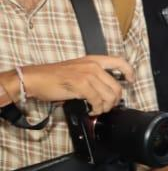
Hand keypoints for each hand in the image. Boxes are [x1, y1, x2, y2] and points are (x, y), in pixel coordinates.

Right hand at [20, 55, 134, 112]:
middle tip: (107, 106)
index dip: (129, 72)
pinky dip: (96, 110)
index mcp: (93, 60)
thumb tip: (105, 89)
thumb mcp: (77, 70)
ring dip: (105, 107)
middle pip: (117, 87)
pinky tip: (91, 111)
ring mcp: (87, 75)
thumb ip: (93, 75)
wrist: (34, 78)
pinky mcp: (80, 85)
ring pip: (109, 96)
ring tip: (98, 109)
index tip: (131, 80)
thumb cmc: (53, 76)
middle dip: (115, 101)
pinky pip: (97, 102)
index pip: (119, 62)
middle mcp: (93, 65)